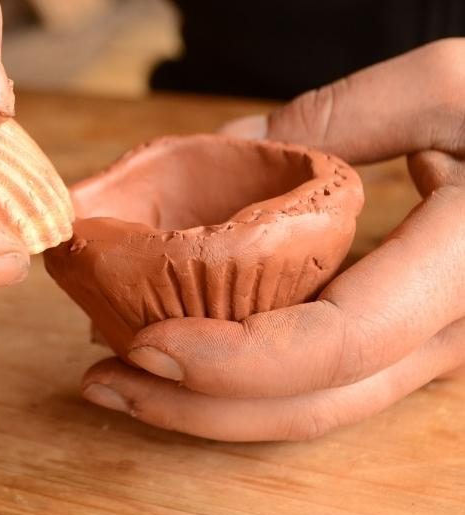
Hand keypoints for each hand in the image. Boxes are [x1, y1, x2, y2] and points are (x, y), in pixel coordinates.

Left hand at [81, 39, 464, 440]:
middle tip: (101, 380)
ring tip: (121, 378)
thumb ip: (340, 115)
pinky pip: (315, 381)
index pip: (338, 343)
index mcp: (461, 272)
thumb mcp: (449, 90)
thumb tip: (231, 142)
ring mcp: (424, 350)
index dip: (235, 360)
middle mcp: (445, 335)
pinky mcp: (401, 342)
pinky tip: (179, 355)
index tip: (142, 344)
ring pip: (310, 407)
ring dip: (206, 404)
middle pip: (309, 402)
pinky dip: (241, 378)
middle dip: (194, 404)